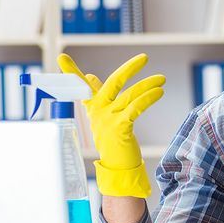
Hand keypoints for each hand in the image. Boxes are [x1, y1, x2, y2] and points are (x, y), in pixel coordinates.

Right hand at [58, 53, 164, 197]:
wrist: (117, 165)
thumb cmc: (111, 137)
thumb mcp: (102, 115)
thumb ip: (96, 94)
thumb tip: (91, 75)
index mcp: (92, 105)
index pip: (80, 85)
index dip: (70, 71)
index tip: (61, 57)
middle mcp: (98, 110)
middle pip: (114, 82)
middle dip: (130, 68)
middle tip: (144, 57)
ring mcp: (108, 119)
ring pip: (130, 95)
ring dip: (148, 85)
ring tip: (162, 79)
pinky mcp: (120, 128)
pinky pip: (136, 108)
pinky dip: (149, 98)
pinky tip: (159, 92)